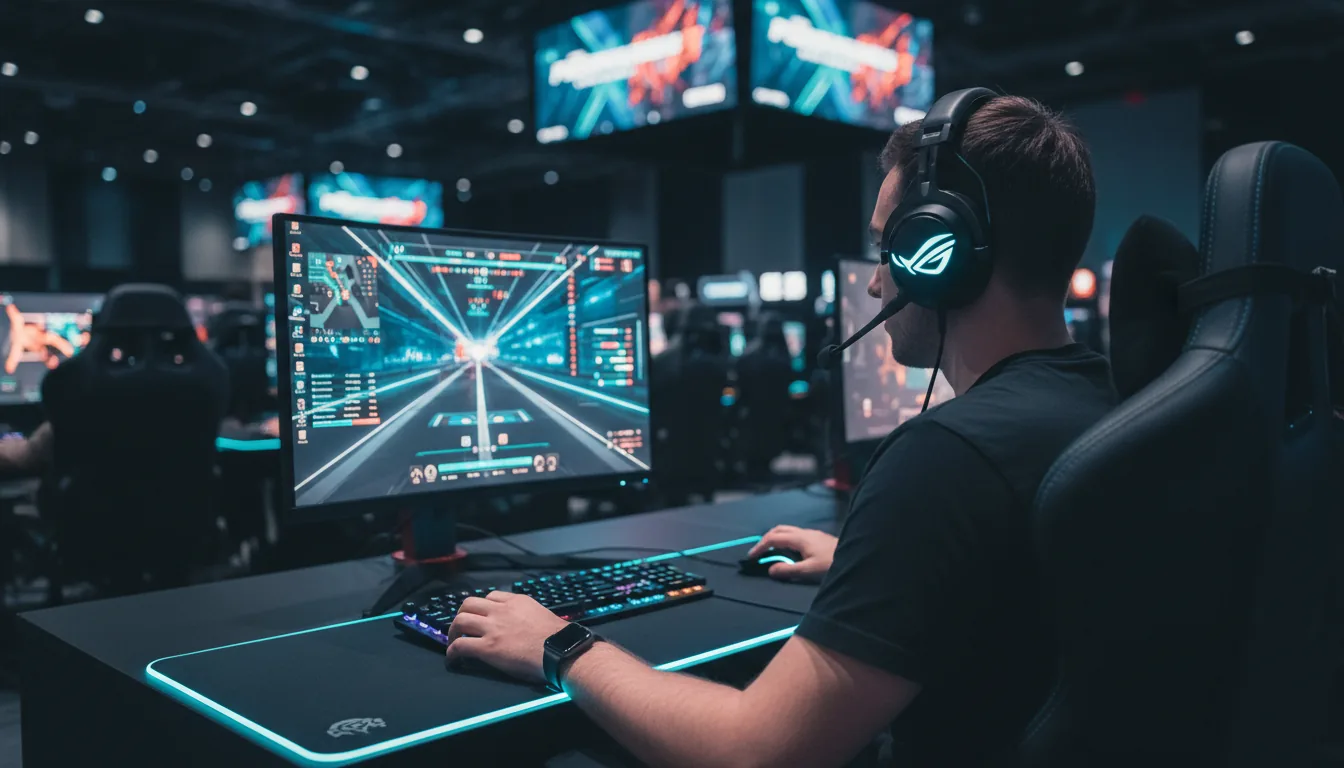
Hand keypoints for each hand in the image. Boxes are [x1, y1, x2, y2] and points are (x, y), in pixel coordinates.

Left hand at [444, 592, 568, 684]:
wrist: (560, 650)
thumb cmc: (558, 637)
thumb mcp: (541, 613)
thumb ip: (527, 614)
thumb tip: (525, 624)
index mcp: (516, 601)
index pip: (490, 596)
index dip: (482, 607)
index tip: (481, 616)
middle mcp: (500, 610)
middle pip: (469, 604)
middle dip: (462, 615)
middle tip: (461, 627)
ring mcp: (492, 628)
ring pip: (460, 621)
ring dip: (453, 631)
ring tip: (453, 642)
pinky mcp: (487, 647)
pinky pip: (460, 645)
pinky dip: (452, 652)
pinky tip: (453, 659)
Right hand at [747, 526, 837, 582]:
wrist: (854, 557)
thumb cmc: (832, 564)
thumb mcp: (809, 571)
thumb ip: (789, 570)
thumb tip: (771, 570)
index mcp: (799, 538)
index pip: (773, 538)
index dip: (760, 546)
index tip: (751, 557)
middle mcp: (804, 532)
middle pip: (779, 529)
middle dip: (765, 539)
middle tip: (758, 552)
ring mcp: (811, 534)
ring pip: (787, 530)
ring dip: (775, 538)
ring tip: (770, 551)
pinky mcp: (817, 538)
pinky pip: (795, 534)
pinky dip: (785, 540)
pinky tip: (788, 551)